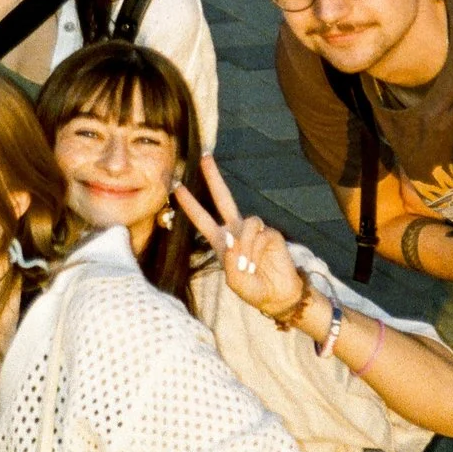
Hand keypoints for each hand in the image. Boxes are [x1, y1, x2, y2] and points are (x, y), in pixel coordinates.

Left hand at [171, 155, 307, 323]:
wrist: (277, 295)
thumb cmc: (252, 289)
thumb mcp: (234, 280)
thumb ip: (230, 260)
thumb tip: (233, 237)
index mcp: (221, 240)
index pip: (201, 217)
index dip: (189, 203)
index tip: (175, 186)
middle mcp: (235, 230)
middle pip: (223, 197)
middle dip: (214, 177)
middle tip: (204, 156)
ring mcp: (253, 230)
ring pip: (245, 223)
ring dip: (244, 245)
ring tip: (246, 267)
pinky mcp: (270, 233)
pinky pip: (258, 233)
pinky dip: (254, 248)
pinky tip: (256, 262)